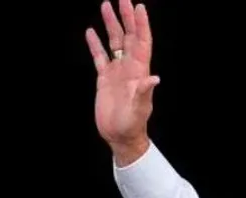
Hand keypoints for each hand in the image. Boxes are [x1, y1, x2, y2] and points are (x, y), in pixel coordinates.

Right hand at [86, 0, 158, 164]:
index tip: (138, 7)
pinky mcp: (104, 78)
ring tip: (105, 6)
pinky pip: (99, 56)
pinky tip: (91, 31)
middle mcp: (129, 68)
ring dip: (110, 25)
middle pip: (128, 36)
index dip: (141, 25)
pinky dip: (95, 44)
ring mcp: (117, 72)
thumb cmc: (132, 124)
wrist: (120, 136)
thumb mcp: (139, 108)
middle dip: (126, 17)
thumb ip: (144, 92)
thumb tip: (154, 78)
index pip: (142, 42)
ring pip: (114, 42)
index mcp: (139, 71)